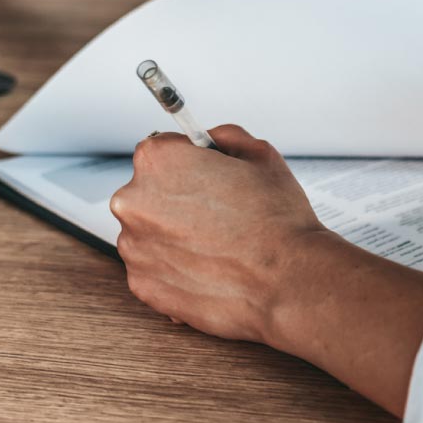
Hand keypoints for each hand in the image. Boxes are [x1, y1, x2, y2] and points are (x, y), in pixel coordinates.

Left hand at [110, 125, 328, 341]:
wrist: (289, 283)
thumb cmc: (277, 223)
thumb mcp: (259, 155)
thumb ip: (223, 138)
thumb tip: (208, 142)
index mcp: (158, 160)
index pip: (160, 152)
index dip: (189, 165)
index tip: (205, 179)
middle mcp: (133, 201)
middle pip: (149, 193)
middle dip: (178, 202)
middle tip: (218, 216)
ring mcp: (134, 247)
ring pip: (150, 234)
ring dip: (175, 237)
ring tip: (217, 247)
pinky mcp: (142, 284)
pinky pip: (154, 269)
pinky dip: (175, 269)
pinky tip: (208, 269)